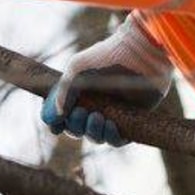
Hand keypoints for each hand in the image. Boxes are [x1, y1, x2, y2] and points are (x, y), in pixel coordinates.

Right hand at [41, 15, 172, 145]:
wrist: (139, 53)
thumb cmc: (107, 57)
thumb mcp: (77, 69)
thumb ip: (62, 91)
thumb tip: (57, 116)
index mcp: (80, 95)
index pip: (63, 118)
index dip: (57, 124)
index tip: (55, 125)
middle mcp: (95, 106)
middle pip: (78, 130)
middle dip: (76, 126)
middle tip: (82, 112)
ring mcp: (113, 115)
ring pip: (97, 137)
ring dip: (93, 132)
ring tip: (97, 117)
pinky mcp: (131, 121)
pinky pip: (117, 141)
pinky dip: (111, 137)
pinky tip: (110, 125)